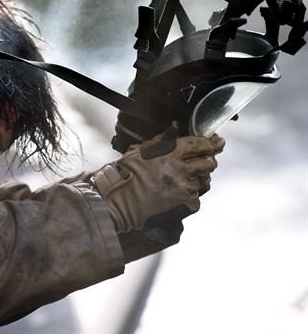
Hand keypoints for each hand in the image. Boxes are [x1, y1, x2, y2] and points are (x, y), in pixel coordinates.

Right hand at [92, 133, 223, 232]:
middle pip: (209, 162)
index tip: (215, 142)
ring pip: (203, 181)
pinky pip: (196, 198)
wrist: (117, 201)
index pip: (200, 144)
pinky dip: (189, 196)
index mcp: (170, 152)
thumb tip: (174, 128)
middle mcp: (181, 169)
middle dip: (209, 160)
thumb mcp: (138, 151)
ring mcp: (184, 188)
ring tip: (182, 181)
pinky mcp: (185, 204)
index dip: (210, 143)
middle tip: (206, 160)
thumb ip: (161, 141)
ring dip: (196, 179)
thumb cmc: (123, 175)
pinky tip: (177, 195)